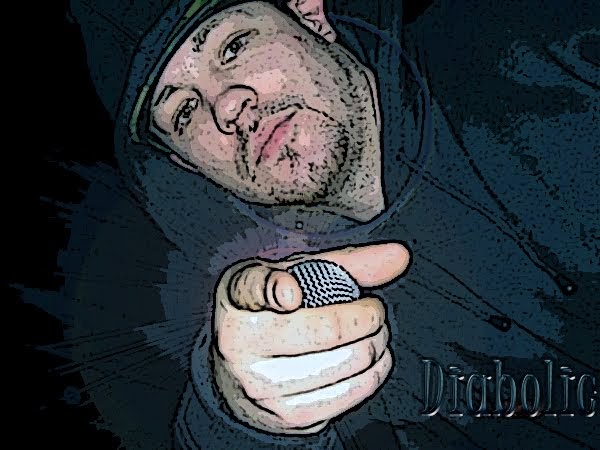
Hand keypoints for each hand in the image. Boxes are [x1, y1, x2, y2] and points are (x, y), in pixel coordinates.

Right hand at [209, 242, 409, 433]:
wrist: (240, 373)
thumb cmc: (274, 315)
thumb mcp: (296, 278)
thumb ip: (346, 263)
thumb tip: (397, 256)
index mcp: (240, 299)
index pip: (253, 289)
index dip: (273, 290)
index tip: (290, 292)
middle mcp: (242, 344)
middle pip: (324, 331)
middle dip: (367, 319)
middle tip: (374, 312)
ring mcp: (263, 384)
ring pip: (342, 363)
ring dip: (375, 346)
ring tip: (375, 335)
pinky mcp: (286, 414)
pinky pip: (344, 396)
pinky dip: (371, 376)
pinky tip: (372, 361)